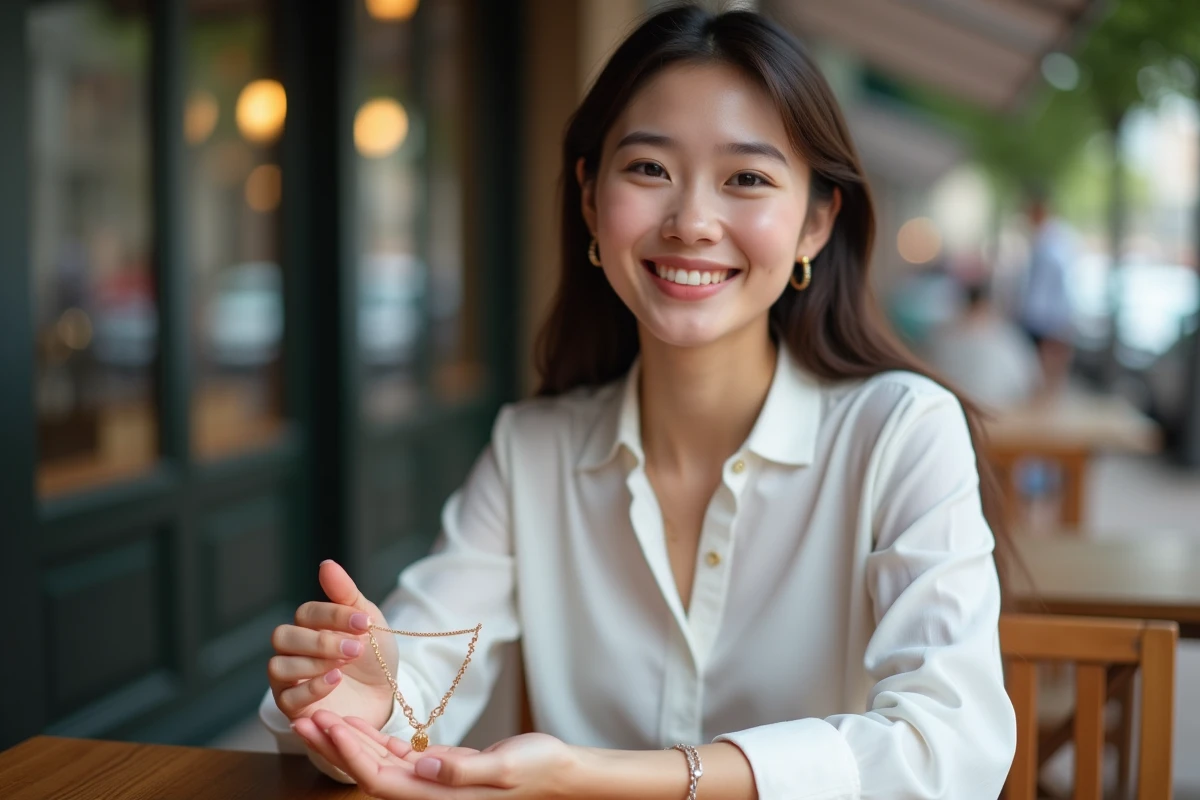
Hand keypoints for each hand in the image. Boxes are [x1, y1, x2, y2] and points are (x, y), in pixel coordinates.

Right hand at [268, 560, 397, 729]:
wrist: (384, 694)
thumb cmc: (372, 655)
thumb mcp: (366, 621)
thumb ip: (345, 594)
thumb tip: (326, 564)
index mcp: (308, 626)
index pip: (306, 613)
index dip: (333, 615)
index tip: (365, 621)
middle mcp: (292, 650)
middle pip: (283, 637)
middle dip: (320, 641)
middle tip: (354, 647)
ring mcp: (289, 680)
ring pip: (278, 666)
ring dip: (313, 663)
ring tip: (345, 664)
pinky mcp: (294, 708)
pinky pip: (287, 698)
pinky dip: (311, 687)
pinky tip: (336, 679)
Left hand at [293, 709, 578, 798]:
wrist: (559, 771)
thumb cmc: (538, 767)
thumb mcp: (506, 766)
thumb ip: (464, 768)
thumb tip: (425, 763)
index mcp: (439, 795)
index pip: (382, 778)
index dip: (352, 753)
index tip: (330, 724)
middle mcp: (428, 793)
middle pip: (369, 772)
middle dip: (334, 746)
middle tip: (302, 717)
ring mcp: (432, 781)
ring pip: (378, 763)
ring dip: (348, 741)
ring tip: (318, 716)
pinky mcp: (440, 769)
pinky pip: (397, 757)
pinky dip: (375, 741)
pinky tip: (357, 726)